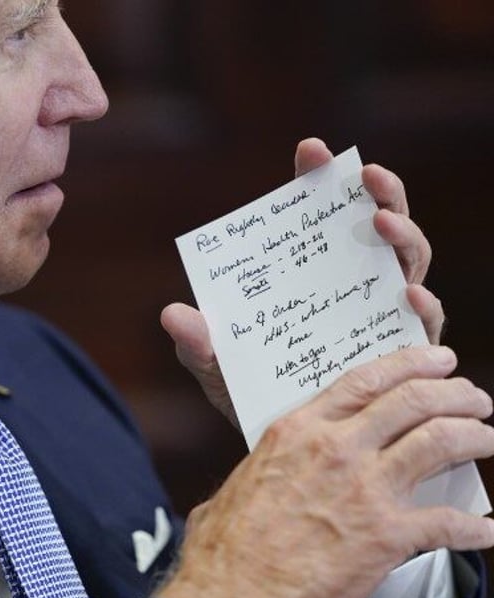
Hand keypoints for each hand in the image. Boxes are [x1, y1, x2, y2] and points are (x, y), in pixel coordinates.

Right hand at [157, 346, 493, 597]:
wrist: (234, 591)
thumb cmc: (230, 541)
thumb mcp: (250, 473)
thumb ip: (279, 457)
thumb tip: (285, 462)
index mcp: (299, 429)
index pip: (365, 379)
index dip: (410, 364)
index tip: (436, 361)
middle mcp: (336, 448)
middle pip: (412, 401)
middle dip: (454, 394)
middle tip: (474, 397)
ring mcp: (365, 489)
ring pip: (439, 442)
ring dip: (473, 436)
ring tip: (486, 438)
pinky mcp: (386, 536)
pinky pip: (448, 522)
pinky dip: (475, 527)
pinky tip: (484, 530)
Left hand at [161, 138, 444, 424]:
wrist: (282, 447)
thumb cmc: (248, 395)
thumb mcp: (216, 368)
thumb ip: (197, 344)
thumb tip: (173, 314)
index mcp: (305, 276)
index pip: (314, 220)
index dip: (317, 180)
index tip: (310, 149)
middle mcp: (349, 285)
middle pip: (375, 227)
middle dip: (377, 192)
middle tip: (363, 174)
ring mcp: (380, 314)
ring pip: (407, 262)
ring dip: (403, 234)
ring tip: (382, 219)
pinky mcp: (404, 352)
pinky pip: (425, 324)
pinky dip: (425, 306)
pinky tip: (410, 294)